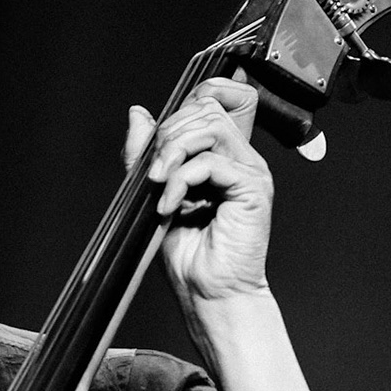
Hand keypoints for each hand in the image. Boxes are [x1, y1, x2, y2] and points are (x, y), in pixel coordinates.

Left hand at [122, 76, 274, 302]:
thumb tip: (138, 113)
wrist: (207, 293)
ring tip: (159, 186)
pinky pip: (211, 162)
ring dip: (173, 151)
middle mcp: (239, 157)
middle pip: (206, 107)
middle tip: (153, 172)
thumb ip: (147, 153)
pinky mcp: (252, 188)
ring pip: (209, 126)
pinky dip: (181, 181)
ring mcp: (249, 170)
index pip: (213, 98)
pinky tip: (170, 207)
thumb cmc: (187, 253)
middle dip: (169, 132)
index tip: (158, 139)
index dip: (185, 103)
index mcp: (222, 154)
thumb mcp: (154, 192)